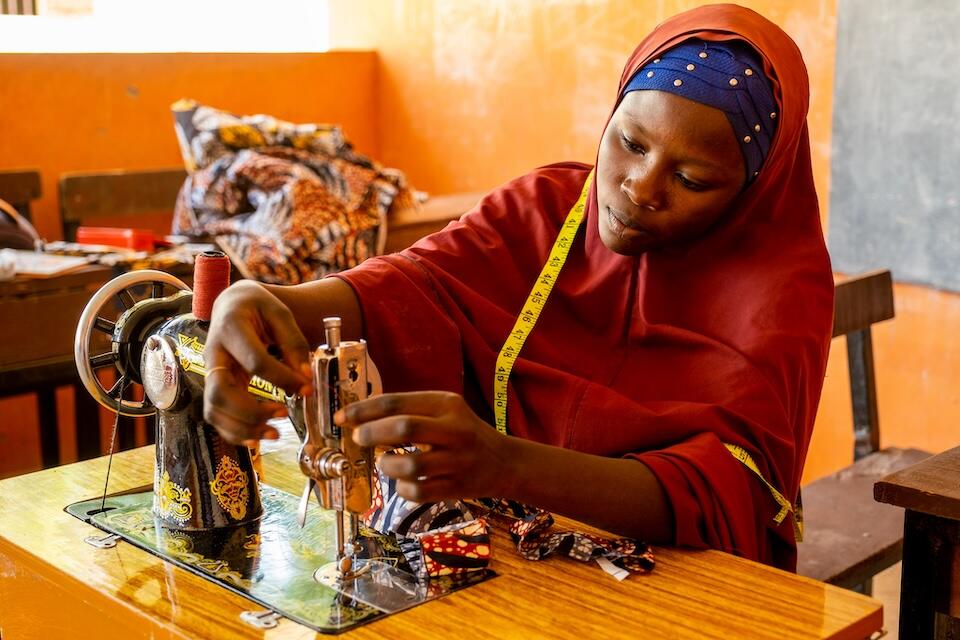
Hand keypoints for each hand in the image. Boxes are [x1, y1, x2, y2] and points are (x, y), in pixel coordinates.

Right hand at [203, 281, 311, 444]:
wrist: (231, 304)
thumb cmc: (257, 307)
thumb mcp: (280, 313)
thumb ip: (293, 342)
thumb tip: (305, 376)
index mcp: (231, 328)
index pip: (255, 360)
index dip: (282, 378)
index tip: (306, 389)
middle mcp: (213, 353)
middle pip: (220, 392)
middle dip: (251, 411)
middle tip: (284, 414)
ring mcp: (210, 371)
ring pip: (214, 409)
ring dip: (242, 428)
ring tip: (274, 433)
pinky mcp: (214, 385)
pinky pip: (216, 415)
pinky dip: (233, 432)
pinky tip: (257, 438)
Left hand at [337, 391, 514, 501]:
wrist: (505, 462)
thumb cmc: (464, 433)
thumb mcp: (444, 412)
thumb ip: (410, 411)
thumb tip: (362, 417)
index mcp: (447, 404)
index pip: (398, 402)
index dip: (364, 409)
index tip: (343, 417)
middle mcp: (455, 430)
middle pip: (405, 428)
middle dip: (372, 433)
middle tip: (358, 438)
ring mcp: (457, 461)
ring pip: (411, 464)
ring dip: (388, 465)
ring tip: (385, 462)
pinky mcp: (457, 487)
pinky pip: (419, 492)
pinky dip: (402, 488)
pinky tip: (402, 482)